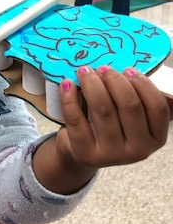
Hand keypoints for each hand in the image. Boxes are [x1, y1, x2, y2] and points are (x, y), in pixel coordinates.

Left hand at [33, 66, 168, 193]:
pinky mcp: (86, 153)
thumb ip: (134, 97)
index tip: (128, 69)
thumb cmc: (111, 127)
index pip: (157, 107)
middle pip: (130, 106)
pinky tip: (67, 84)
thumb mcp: (129, 117)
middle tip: (102, 68)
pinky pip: (77, 120)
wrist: (83, 152)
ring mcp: (112, 155)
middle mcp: (138, 150)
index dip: (143, 84)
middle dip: (115, 80)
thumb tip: (125, 70)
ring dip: (92, 84)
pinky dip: (70, 98)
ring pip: (103, 110)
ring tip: (84, 71)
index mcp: (155, 138)